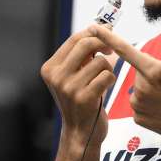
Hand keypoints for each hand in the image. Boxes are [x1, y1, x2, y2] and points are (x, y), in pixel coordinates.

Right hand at [40, 27, 117, 150]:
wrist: (80, 132)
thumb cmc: (80, 100)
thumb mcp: (71, 77)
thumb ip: (79, 56)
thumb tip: (97, 28)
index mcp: (50, 68)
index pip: (74, 39)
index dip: (94, 32)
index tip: (107, 31)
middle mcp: (56, 76)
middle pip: (86, 45)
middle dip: (103, 44)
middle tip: (111, 50)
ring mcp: (69, 88)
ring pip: (100, 61)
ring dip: (107, 68)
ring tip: (102, 80)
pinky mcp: (84, 98)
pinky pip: (107, 75)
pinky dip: (110, 80)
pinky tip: (104, 90)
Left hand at [90, 26, 160, 141]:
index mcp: (154, 70)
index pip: (126, 50)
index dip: (108, 37)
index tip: (92, 27)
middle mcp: (142, 87)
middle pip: (140, 71)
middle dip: (152, 74)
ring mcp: (138, 104)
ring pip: (139, 88)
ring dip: (151, 90)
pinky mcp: (138, 118)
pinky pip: (139, 105)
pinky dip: (150, 105)